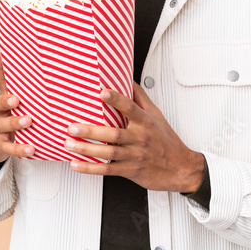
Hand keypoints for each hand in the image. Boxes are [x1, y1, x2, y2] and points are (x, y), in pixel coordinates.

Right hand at [0, 51, 35, 161]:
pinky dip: (20, 148)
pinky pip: (10, 147)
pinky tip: (31, 148)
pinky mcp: (1, 145)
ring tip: (28, 121)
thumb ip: (26, 92)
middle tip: (16, 99)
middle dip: (6, 100)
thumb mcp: (13, 105)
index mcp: (3, 100)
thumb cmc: (8, 119)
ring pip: (3, 124)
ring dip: (15, 122)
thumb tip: (48, 73)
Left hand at [65, 83, 204, 192]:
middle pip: (113, 133)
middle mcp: (139, 138)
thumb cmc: (167, 141)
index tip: (102, 92)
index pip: (130, 107)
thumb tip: (128, 80)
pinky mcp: (130, 170)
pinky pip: (107, 169)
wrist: (181, 169)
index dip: (116, 99)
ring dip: (86, 149)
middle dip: (91, 131)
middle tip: (73, 127)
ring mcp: (134, 155)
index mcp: (145, 122)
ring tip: (69, 144)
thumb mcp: (156, 115)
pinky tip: (77, 165)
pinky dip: (90, 168)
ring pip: (108, 152)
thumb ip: (140, 97)